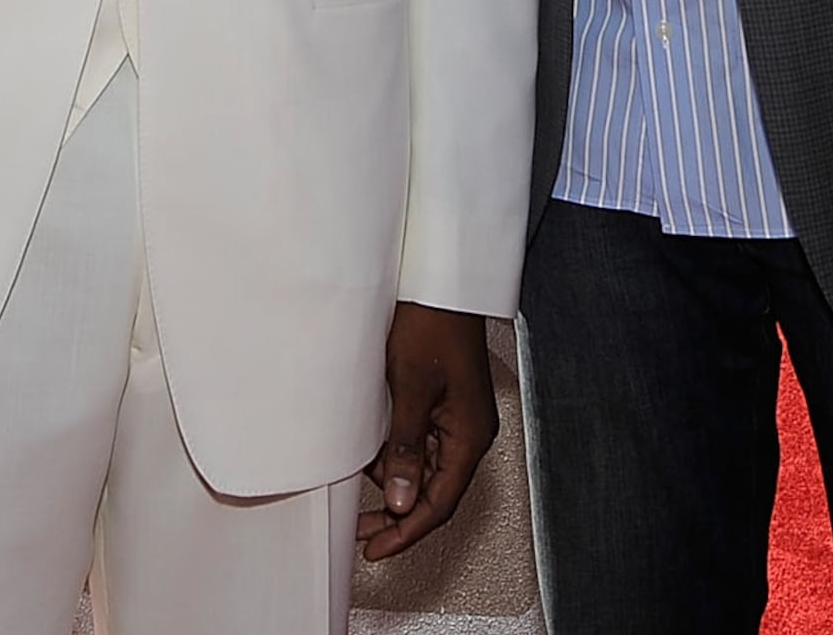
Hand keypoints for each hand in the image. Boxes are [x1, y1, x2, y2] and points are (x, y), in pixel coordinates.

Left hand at [363, 304, 497, 561]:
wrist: (440, 283)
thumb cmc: (433, 323)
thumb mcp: (410, 390)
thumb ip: (406, 448)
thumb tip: (401, 499)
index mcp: (470, 435)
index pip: (440, 503)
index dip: (407, 532)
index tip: (377, 549)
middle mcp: (469, 432)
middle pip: (434, 493)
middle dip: (398, 514)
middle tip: (364, 532)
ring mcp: (458, 420)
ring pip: (425, 471)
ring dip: (395, 480)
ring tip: (361, 477)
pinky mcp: (444, 406)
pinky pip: (421, 445)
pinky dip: (397, 455)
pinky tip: (374, 451)